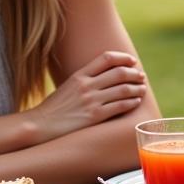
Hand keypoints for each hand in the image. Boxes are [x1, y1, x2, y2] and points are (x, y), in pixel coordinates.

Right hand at [30, 51, 145, 140]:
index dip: (123, 57)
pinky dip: (131, 102)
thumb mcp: (68, 86)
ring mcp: (91, 100)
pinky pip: (120, 106)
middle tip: (141, 76)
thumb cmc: (55, 107)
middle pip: (119, 73)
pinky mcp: (94, 116)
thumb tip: (105, 76)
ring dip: (137, 88)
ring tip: (142, 89)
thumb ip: (85, 79)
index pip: (106, 58)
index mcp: (79, 75)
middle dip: (134, 73)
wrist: (41, 125)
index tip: (132, 61)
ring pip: (123, 89)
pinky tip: (136, 102)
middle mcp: (87, 85)